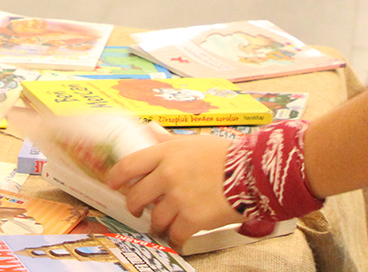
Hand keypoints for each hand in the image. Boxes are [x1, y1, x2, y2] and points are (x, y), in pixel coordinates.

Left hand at [106, 135, 240, 249]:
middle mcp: (168, 174)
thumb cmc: (227, 155)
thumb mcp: (193, 141)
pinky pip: (175, 234)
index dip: (115, 177)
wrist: (254, 172)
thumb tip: (148, 129)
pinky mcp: (193, 218)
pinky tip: (180, 236)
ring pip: (155, 219)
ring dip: (157, 224)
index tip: (112, 184)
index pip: (128, 165)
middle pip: (136, 196)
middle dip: (134, 206)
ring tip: (164, 225)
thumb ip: (168, 140)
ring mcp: (179, 198)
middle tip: (138, 211)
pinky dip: (176, 237)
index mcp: (166, 153)